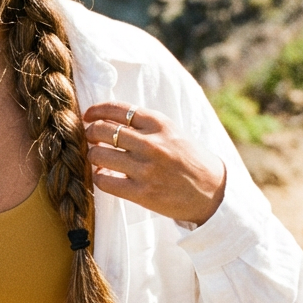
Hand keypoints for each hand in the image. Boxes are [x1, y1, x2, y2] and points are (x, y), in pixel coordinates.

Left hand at [82, 103, 225, 226]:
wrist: (213, 192)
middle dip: (90, 133)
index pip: (117, 109)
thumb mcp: (173, 132)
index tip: (88, 116)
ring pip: (98, 154)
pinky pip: (104, 181)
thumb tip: (109, 120)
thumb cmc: (190, 160)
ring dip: (92, 155)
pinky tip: (103, 175)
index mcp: (159, 124)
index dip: (96, 110)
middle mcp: (152, 143)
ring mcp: (146, 169)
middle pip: (102, 129)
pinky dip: (98, 176)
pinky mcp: (142, 193)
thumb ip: (145, 125)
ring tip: (97, 158)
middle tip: (91, 139)